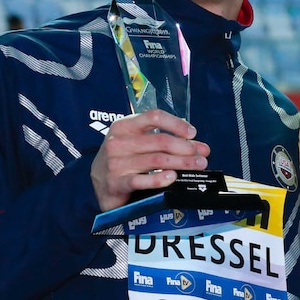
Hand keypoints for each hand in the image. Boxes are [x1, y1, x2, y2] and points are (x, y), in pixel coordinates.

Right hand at [90, 109, 209, 211]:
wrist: (97, 183)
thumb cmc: (124, 159)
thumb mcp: (138, 143)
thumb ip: (165, 140)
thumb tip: (199, 146)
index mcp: (125, 125)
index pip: (154, 116)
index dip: (176, 124)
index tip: (192, 133)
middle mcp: (118, 141)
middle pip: (160, 141)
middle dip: (185, 148)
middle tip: (202, 156)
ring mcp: (115, 163)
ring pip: (156, 160)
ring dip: (181, 163)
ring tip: (197, 166)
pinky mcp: (115, 183)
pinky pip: (142, 180)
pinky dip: (160, 179)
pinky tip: (173, 177)